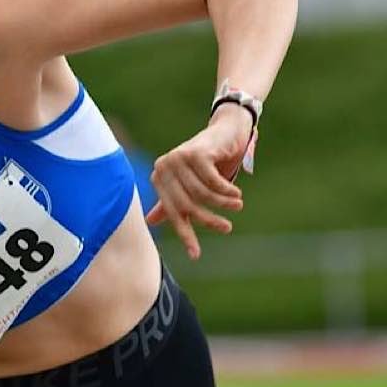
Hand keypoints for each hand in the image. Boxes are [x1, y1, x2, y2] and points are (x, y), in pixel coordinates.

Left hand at [145, 104, 252, 259]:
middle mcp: (164, 167)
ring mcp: (178, 158)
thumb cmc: (208, 162)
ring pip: (201, 194)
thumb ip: (171, 202)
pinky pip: (212, 181)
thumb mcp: (189, 185)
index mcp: (159, 178)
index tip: (196, 255)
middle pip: (187, 205)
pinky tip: (236, 193)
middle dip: (208, 220)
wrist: (227, 131)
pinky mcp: (195, 152)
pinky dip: (227, 190)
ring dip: (223, 203)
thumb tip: (149, 222)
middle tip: (227, 228)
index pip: (172, 213)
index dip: (185, 234)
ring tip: (237, 205)